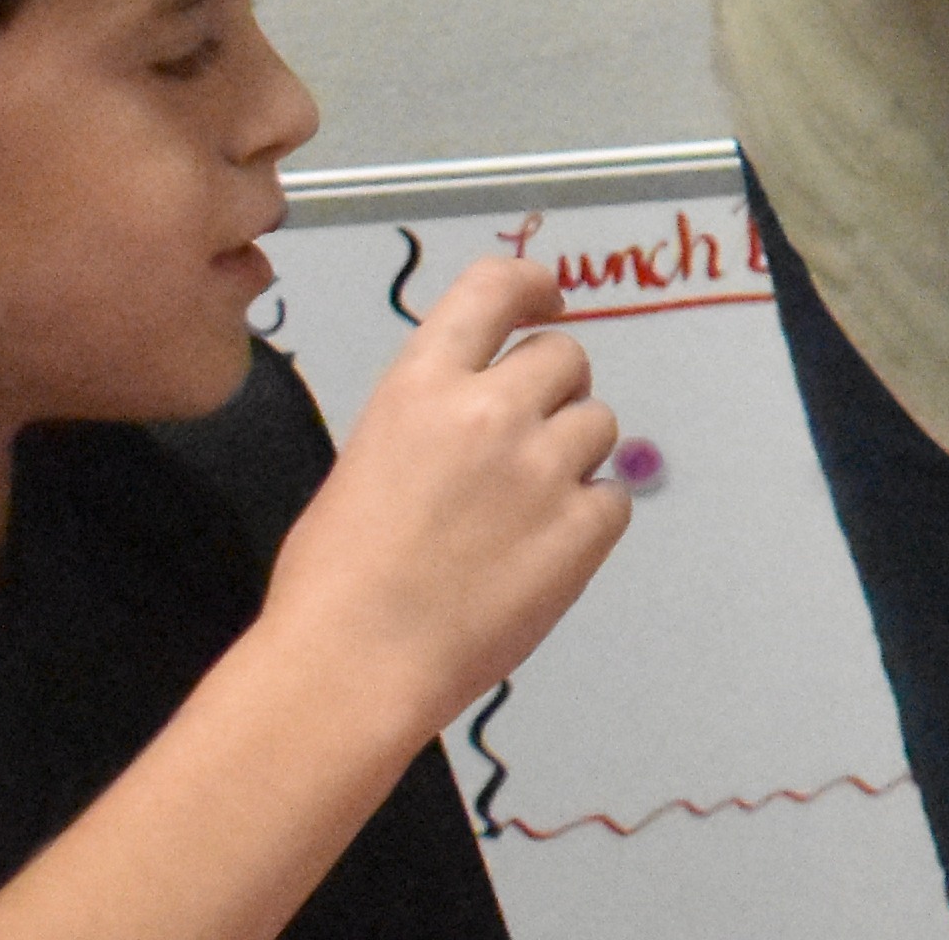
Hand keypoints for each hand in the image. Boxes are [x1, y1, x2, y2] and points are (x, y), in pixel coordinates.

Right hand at [257, 260, 630, 737]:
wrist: (353, 663)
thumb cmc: (334, 578)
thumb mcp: (366, 460)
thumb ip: (430, 420)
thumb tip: (472, 418)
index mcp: (419, 386)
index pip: (494, 290)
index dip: (532, 285)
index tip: (548, 300)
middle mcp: (490, 411)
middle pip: (568, 357)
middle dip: (555, 391)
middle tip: (525, 442)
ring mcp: (543, 468)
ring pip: (600, 425)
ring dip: (574, 456)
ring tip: (522, 512)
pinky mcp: (583, 528)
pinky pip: (615, 499)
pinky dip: (589, 521)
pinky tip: (540, 554)